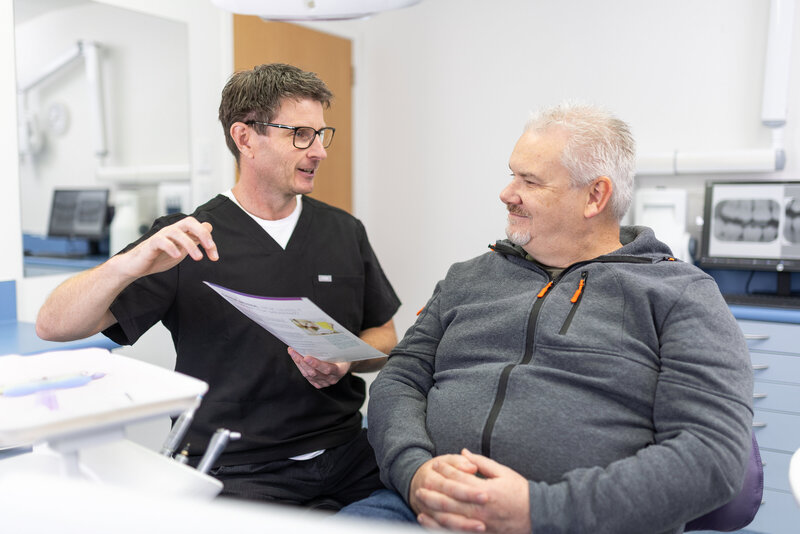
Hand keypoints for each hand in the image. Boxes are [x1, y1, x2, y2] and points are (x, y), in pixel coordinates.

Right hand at [121, 217, 217, 277]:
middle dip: (202, 233)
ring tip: (198, 257)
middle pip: (189, 222)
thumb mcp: (182, 249)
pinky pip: (161, 241)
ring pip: (176, 232)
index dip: (209, 239)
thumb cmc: (159, 256)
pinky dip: (171, 247)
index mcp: (180, 232)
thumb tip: (209, 227)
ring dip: (189, 244)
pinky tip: (177, 256)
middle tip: (210, 248)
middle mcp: (171, 231)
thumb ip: (194, 239)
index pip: (198, 227)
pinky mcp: (151, 244)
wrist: (137, 266)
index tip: (214, 256)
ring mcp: (161, 236)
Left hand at [288, 347, 350, 388]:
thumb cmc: (342, 355)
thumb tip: (317, 338)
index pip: (327, 369)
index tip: (306, 357)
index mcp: (340, 371)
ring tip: (292, 352)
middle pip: (314, 373)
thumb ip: (331, 349)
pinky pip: (307, 377)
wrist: (344, 364)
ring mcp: (324, 383)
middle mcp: (332, 379)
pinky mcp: (318, 384)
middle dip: (302, 362)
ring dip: (299, 363)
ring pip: (308, 375)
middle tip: (294, 351)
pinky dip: (300, 367)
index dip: (316, 364)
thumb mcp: (341, 351)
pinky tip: (296, 358)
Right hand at [409, 454, 485, 531]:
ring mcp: (427, 510)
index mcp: (431, 479)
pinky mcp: (431, 521)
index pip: (451, 486)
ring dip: (462, 525)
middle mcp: (426, 495)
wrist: (416, 483)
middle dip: (466, 507)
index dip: (467, 491)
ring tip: (481, 527)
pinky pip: (440, 529)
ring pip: (444, 521)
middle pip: (447, 504)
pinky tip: (467, 533)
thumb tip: (472, 467)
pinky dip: (452, 532)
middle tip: (486, 510)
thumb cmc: (437, 470)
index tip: (485, 494)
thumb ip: (460, 462)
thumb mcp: (446, 461)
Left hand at [414, 449, 530, 533]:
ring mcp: (480, 524)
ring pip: (450, 518)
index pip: (459, 478)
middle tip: (420, 485)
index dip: (445, 470)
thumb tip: (464, 453)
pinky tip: (432, 523)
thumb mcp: (503, 472)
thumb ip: (481, 463)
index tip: (436, 464)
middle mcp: (480, 508)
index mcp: (485, 490)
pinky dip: (442, 527)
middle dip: (433, 491)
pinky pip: (457, 532)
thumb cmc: (521, 492)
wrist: (538, 516)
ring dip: (433, 509)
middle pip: (449, 499)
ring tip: (421, 502)